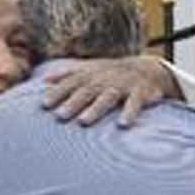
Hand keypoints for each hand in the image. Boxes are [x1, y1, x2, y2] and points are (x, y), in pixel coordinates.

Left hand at [40, 56, 176, 127]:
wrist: (149, 69)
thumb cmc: (113, 73)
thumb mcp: (91, 69)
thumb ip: (68, 73)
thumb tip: (45, 79)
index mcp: (92, 74)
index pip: (72, 82)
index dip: (58, 92)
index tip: (44, 104)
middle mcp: (105, 79)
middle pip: (87, 91)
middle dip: (73, 103)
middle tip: (59, 116)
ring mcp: (123, 85)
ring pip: (107, 97)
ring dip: (95, 109)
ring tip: (83, 121)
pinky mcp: (140, 92)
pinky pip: (134, 103)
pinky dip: (129, 113)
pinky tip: (122, 124)